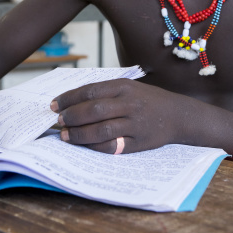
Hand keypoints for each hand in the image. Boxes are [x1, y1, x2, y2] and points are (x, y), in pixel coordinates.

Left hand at [50, 79, 179, 154]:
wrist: (178, 115)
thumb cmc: (147, 100)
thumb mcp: (129, 87)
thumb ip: (105, 92)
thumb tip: (72, 101)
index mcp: (123, 86)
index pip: (90, 90)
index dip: (69, 98)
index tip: (54, 104)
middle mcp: (128, 103)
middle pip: (93, 110)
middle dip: (71, 116)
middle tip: (58, 121)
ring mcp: (134, 124)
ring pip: (100, 129)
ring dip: (78, 134)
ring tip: (65, 135)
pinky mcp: (138, 142)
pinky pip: (112, 146)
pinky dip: (94, 146)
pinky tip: (84, 145)